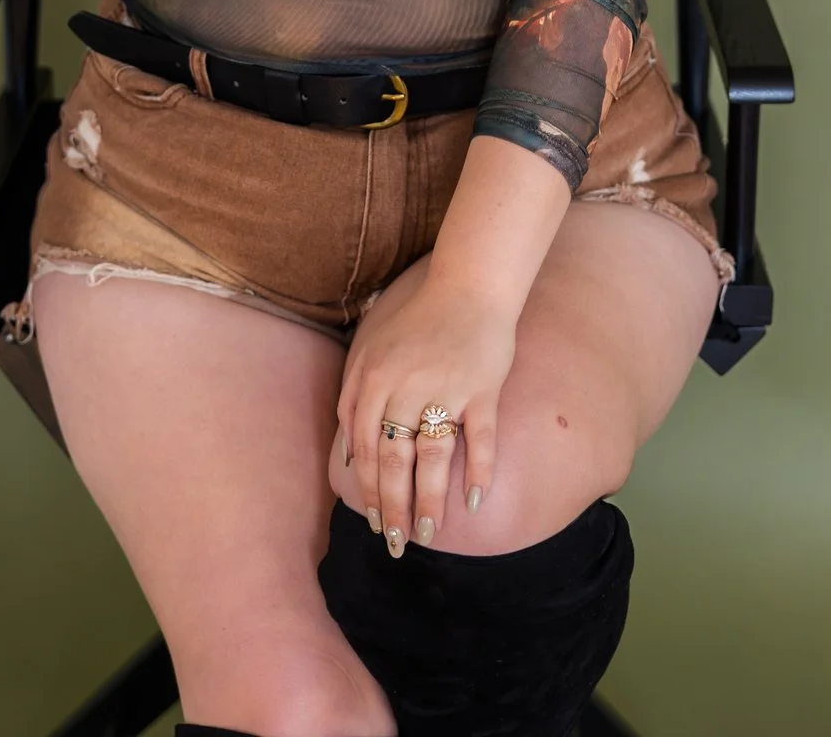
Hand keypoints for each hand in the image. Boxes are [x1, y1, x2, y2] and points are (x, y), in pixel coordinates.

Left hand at [338, 273, 515, 555]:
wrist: (470, 286)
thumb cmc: (419, 321)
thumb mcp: (371, 349)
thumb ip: (353, 394)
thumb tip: (348, 453)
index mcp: (374, 379)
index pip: (366, 449)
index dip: (369, 490)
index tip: (373, 522)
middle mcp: (405, 387)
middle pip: (394, 460)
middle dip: (392, 507)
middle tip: (395, 543)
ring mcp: (446, 389)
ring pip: (432, 457)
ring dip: (428, 500)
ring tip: (426, 533)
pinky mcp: (482, 390)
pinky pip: (480, 439)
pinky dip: (478, 471)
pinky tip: (473, 501)